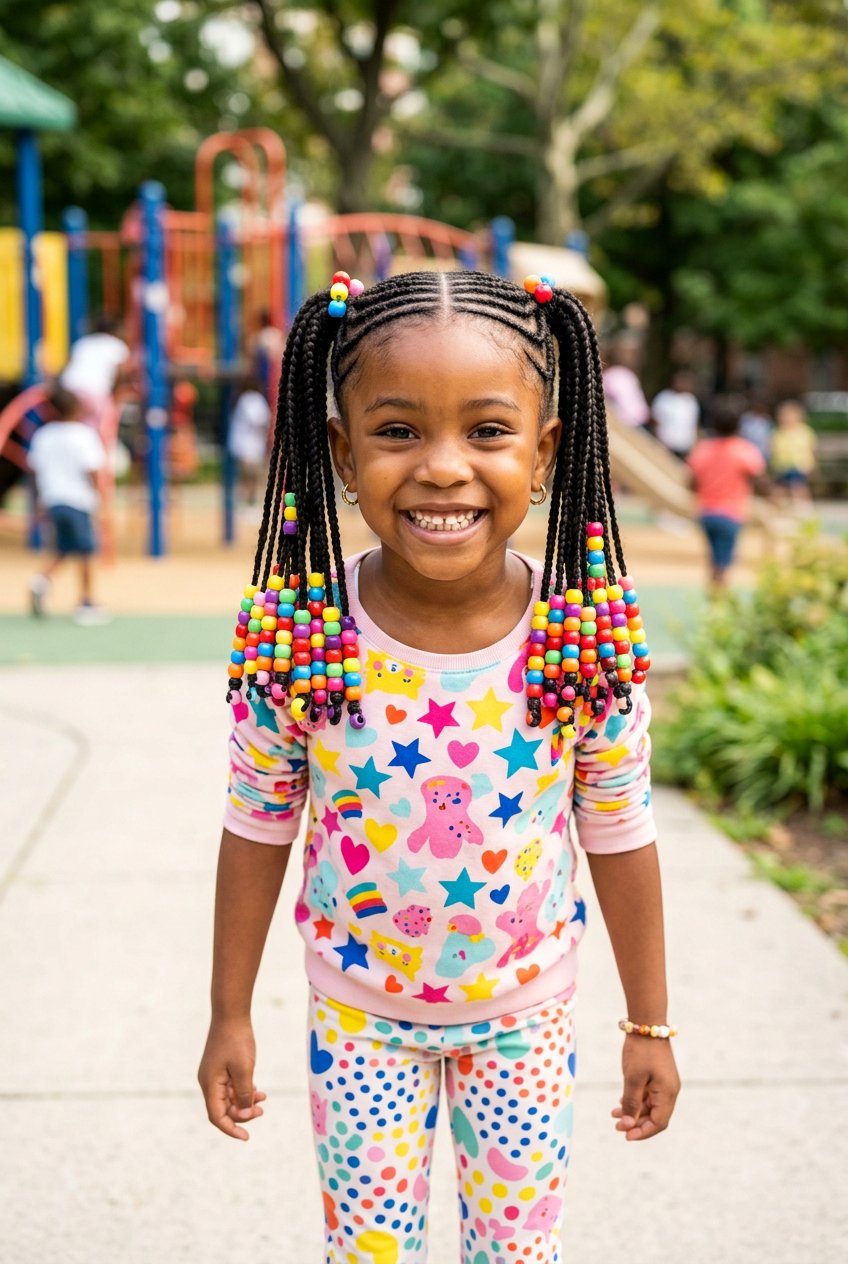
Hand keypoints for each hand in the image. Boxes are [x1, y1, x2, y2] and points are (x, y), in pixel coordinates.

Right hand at [198, 1016, 266, 1141]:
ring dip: (245, 1102)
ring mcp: (214, 1074)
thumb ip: (244, 1094)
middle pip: (223, 1109)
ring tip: (263, 1099)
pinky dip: (244, 1091)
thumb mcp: (244, 1069)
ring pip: (229, 1098)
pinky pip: (231, 1087)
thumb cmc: (236, 1040)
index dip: (231, 1129)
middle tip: (261, 1110)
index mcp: (209, 1084)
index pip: (217, 1116)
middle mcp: (208, 1082)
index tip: (246, 1137)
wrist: (231, 1014)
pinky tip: (258, 1090)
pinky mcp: (221, 1068)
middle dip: (242, 1114)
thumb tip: (243, 1114)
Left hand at [612, 1035, 679, 1140]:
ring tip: (614, 1115)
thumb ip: (631, 1103)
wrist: (646, 1024)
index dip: (643, 1132)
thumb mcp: (633, 1078)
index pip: (659, 1123)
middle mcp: (669, 1091)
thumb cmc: (641, 1051)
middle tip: (617, 1126)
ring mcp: (664, 1083)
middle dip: (636, 1123)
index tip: (625, 1135)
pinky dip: (636, 1101)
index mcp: (668, 1093)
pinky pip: (648, 1095)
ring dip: (634, 1112)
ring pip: (650, 1106)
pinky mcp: (657, 1076)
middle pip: (655, 1117)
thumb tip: (627, 1124)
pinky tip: (620, 1102)